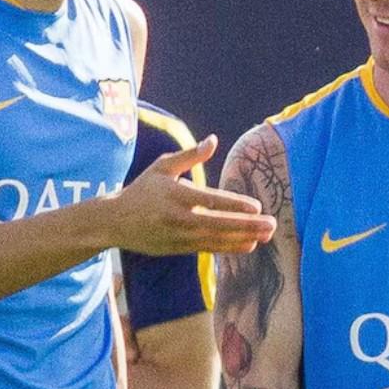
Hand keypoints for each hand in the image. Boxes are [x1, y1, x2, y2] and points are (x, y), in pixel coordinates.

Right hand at [107, 135, 276, 254]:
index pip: (210, 201)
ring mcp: (180, 236)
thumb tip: (213, 140)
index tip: (257, 206)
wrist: (116, 222)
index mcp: (176, 194)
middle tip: (272, 224)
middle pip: (219, 223)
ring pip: (217, 239)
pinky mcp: (180, 249)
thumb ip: (190, 155)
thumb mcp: (162, 167)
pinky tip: (249, 245)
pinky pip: (210, 249)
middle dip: (247, 225)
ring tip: (267, 236)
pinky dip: (230, 247)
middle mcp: (179, 218)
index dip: (234, 205)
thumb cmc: (143, 190)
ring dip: (244, 238)